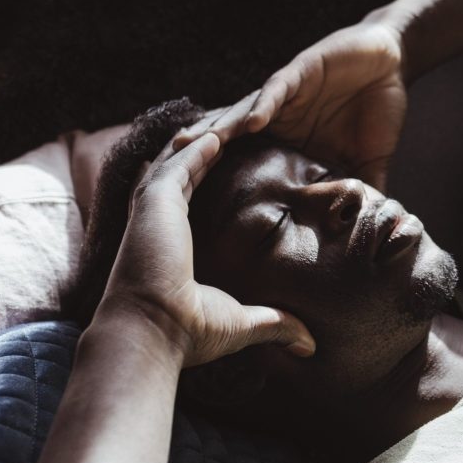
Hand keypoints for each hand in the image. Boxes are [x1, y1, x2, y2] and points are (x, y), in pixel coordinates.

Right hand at [99, 129, 314, 367]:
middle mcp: (157, 218)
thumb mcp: (241, 323)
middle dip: (208, 148)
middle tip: (237, 128)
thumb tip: (310, 345)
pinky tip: (226, 129)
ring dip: (209, 138)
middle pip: (184, 167)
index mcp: (169, 239)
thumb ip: (275, 324)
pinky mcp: (156, 197)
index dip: (207, 175)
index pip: (189, 194)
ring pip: (183, 155)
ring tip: (236, 117)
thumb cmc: (188, 334)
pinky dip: (204, 141)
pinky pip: (183, 156)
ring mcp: (153, 205)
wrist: (152, 333)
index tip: (232, 160)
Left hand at [175, 21, 406, 190]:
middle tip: (169, 173)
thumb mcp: (370, 160)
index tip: (195, 206)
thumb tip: (367, 231)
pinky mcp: (300, 71)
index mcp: (289, 140)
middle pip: (232, 137)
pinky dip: (264, 103)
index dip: (222, 179)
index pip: (249, 162)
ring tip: (196, 143)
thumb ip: (362, 189)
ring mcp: (286, 94)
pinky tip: (252, 119)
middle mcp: (278, 117)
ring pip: (246, 112)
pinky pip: (277, 89)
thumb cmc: (377, 109)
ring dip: (223, 127)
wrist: (393, 61)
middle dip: (202, 153)